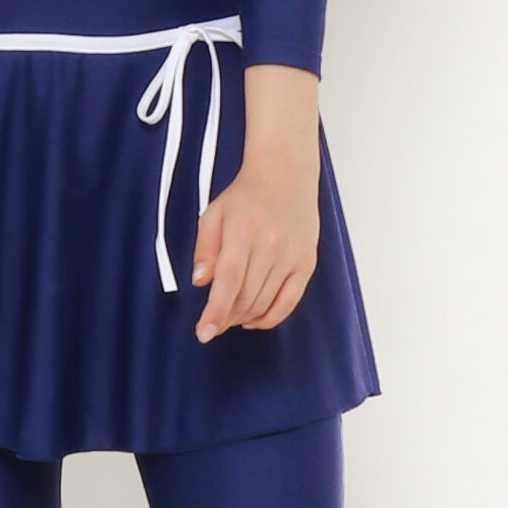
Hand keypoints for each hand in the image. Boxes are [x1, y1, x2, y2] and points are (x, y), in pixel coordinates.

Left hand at [190, 65, 320, 340]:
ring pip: (265, 303)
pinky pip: (289, 302)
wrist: (285, 174)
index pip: (228, 282)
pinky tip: (253, 320)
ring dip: (244, 317)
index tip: (204, 333)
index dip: (215, 312)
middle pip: (246, 297)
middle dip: (226, 317)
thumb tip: (200, 282)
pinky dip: (270, 317)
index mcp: (242, 231)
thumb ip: (205, 249)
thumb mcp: (213, 214)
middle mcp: (270, 245)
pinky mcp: (307, 263)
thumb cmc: (245, 195)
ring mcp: (292, 256)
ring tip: (231, 316)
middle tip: (213, 321)